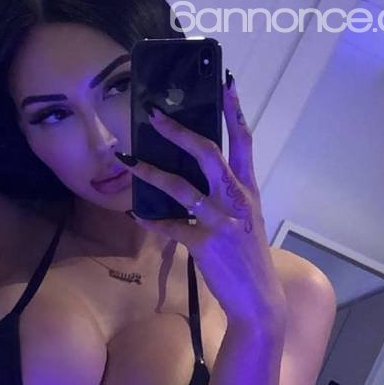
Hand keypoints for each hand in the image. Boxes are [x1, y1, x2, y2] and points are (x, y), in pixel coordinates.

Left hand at [120, 77, 285, 335]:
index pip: (244, 142)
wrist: (257, 300)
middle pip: (208, 154)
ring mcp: (221, 222)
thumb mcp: (244, 222)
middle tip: (154, 113)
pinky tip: (136, 213)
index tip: (225, 84)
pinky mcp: (204, 245)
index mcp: (248, 191)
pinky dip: (152, 221)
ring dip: (150, 172)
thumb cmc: (247, 259)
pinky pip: (170, 228)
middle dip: (179, 131)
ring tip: (126, 160)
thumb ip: (225, 197)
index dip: (234, 111)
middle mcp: (237, 201)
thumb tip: (193, 178)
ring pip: (180, 188)